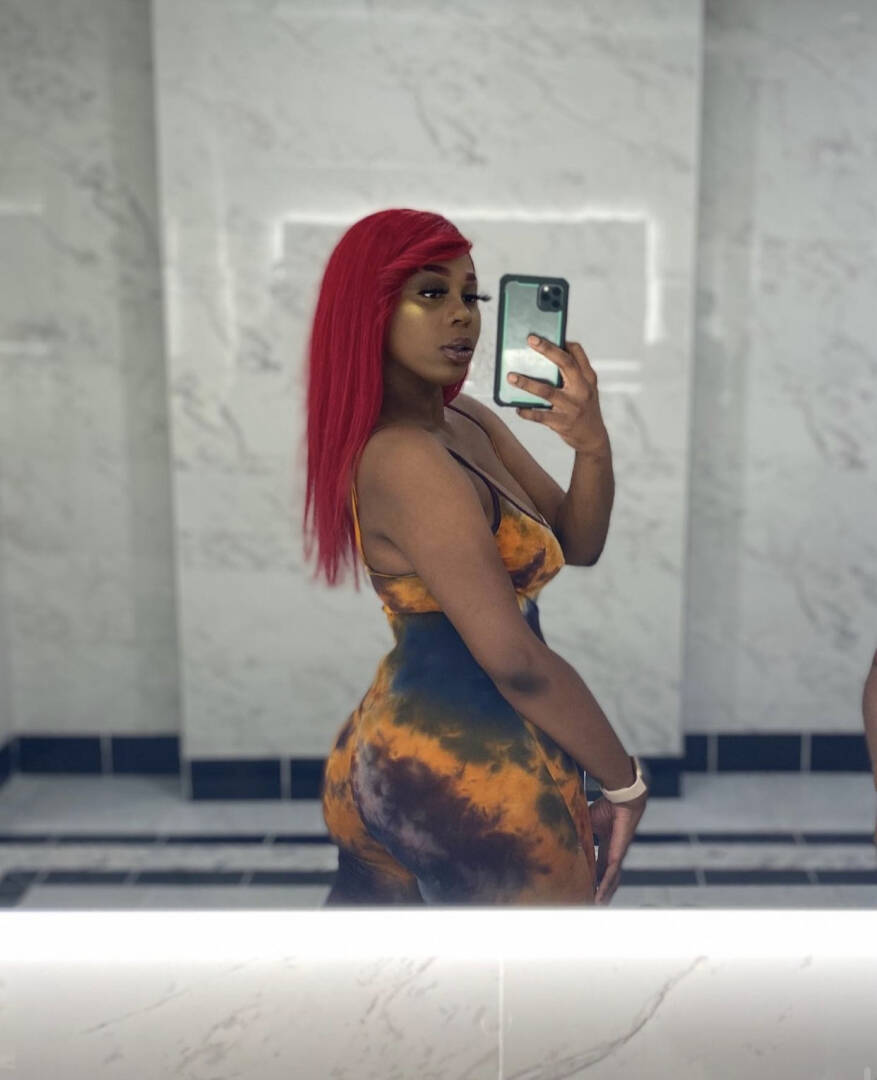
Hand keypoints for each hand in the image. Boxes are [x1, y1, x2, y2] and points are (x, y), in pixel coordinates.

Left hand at [507, 335, 608, 453]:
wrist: (593, 438)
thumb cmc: (584, 407)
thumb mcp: (586, 388)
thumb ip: (573, 373)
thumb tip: (547, 355)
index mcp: (588, 378)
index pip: (578, 354)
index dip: (563, 342)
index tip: (546, 334)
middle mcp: (582, 389)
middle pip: (565, 364)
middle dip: (548, 350)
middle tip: (530, 339)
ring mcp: (572, 407)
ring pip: (547, 391)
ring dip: (527, 383)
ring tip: (510, 376)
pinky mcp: (562, 423)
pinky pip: (540, 416)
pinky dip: (527, 411)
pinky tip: (517, 407)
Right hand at [588, 790, 647, 904]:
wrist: (621, 798)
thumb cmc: (608, 806)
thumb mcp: (588, 822)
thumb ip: (579, 830)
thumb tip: (563, 832)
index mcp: (607, 846)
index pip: (600, 868)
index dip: (594, 879)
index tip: (586, 889)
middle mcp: (614, 853)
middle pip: (608, 878)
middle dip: (601, 892)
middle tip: (593, 905)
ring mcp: (618, 854)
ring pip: (611, 880)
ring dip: (604, 894)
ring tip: (596, 906)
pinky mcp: (619, 853)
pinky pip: (612, 873)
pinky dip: (605, 885)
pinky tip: (599, 895)